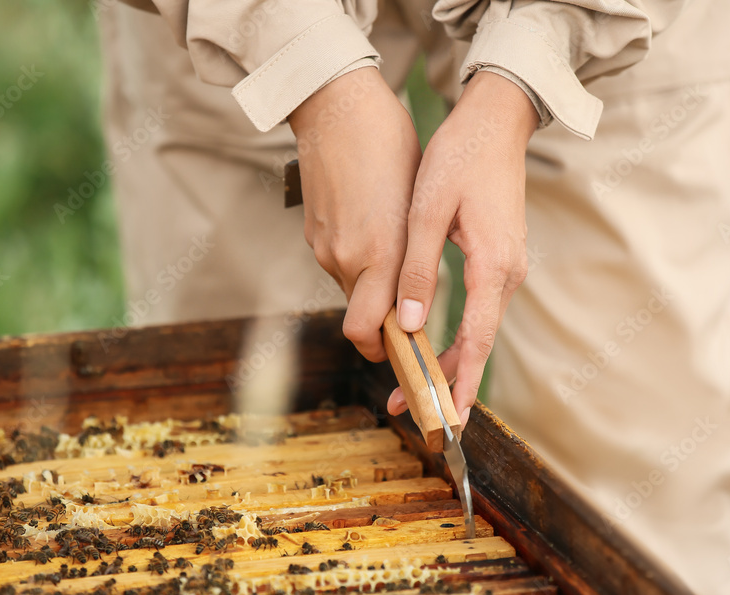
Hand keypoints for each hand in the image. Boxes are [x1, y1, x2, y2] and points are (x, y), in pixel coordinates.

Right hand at [288, 67, 421, 361]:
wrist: (337, 109)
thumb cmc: (390, 148)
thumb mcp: (417, 206)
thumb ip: (413, 260)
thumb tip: (413, 302)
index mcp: (379, 254)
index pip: (369, 332)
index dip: (386, 351)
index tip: (406, 350)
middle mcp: (345, 258)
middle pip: (359, 318)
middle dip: (381, 325)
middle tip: (405, 317)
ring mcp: (324, 247)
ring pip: (350, 289)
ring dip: (370, 287)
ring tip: (393, 254)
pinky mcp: (312, 233)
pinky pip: (337, 263)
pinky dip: (355, 261)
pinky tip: (371, 230)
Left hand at [387, 72, 538, 427]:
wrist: (495, 122)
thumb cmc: (460, 158)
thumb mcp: (428, 211)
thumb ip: (419, 269)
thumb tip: (411, 322)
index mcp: (493, 265)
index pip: (476, 339)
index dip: (459, 382)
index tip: (447, 418)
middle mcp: (508, 274)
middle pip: (478, 343)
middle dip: (448, 382)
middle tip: (414, 412)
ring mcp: (507, 269)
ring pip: (478, 329)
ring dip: (449, 361)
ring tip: (416, 387)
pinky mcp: (499, 261)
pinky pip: (478, 311)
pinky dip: (456, 336)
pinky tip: (431, 345)